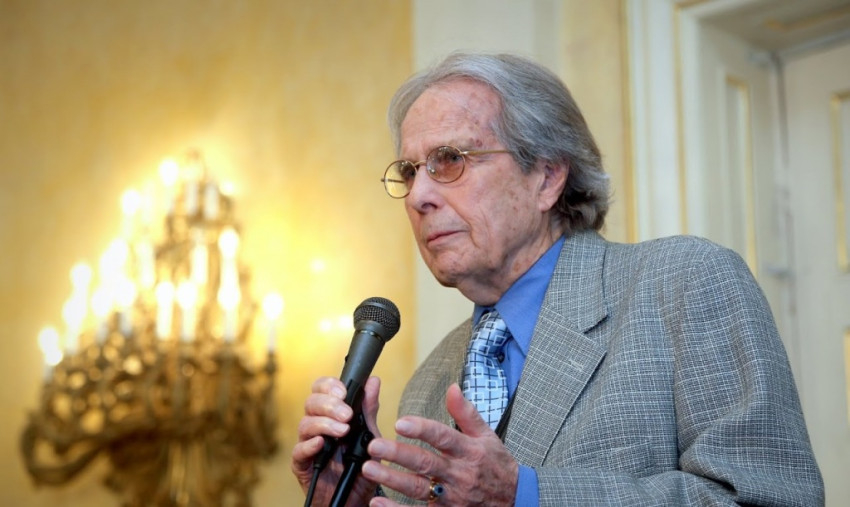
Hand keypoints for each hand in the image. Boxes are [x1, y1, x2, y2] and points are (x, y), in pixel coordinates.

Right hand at [291, 375, 382, 504]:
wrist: (356, 499)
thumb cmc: (361, 467)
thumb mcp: (370, 437)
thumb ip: (369, 411)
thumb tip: (373, 382)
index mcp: (331, 414)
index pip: (322, 390)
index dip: (329, 386)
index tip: (344, 391)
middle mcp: (317, 426)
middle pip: (311, 403)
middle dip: (330, 405)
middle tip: (347, 414)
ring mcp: (308, 444)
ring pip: (305, 424)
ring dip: (325, 424)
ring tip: (343, 431)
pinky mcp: (302, 464)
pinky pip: (299, 451)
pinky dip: (310, 445)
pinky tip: (321, 443)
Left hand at [362, 383, 517, 505]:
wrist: (513, 501)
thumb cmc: (497, 466)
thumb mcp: (487, 436)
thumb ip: (466, 413)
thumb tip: (452, 388)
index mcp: (469, 451)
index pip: (443, 438)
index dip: (422, 430)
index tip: (401, 422)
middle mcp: (459, 475)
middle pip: (426, 463)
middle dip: (399, 454)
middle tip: (375, 445)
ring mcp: (452, 498)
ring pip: (418, 488)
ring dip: (392, 479)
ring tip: (369, 469)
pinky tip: (378, 502)